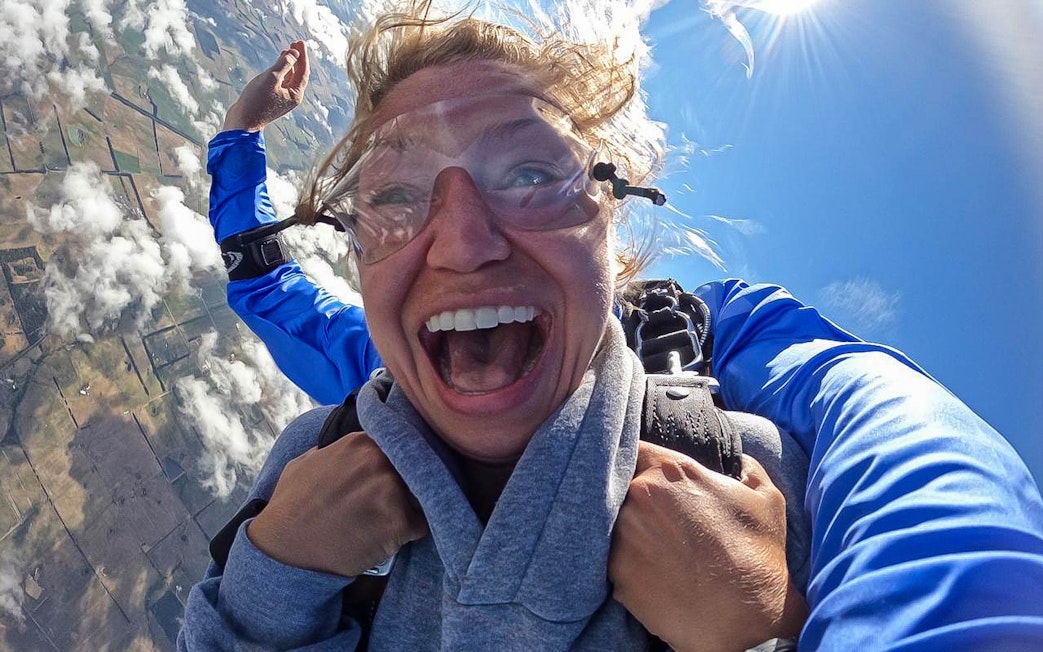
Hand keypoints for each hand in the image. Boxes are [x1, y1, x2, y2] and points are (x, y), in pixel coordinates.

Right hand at [223, 41, 309, 131]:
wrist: (242, 122)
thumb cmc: (255, 101)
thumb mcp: (270, 78)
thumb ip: (284, 64)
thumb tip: (294, 53)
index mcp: (295, 94)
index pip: (303, 71)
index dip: (302, 55)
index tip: (299, 41)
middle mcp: (291, 98)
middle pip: (298, 74)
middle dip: (297, 58)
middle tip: (295, 43)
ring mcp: (281, 100)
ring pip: (289, 78)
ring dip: (289, 64)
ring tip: (286, 51)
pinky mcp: (271, 100)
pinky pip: (280, 83)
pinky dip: (280, 72)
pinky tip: (276, 66)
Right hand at [247, 432, 427, 576]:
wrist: (285, 550)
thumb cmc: (290, 507)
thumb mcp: (304, 463)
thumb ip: (333, 451)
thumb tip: (352, 451)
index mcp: (360, 443)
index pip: (397, 446)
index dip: (397, 462)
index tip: (393, 474)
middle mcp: (379, 460)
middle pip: (413, 468)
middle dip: (407, 483)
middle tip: (393, 501)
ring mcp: (391, 490)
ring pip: (420, 495)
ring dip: (410, 507)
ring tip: (387, 521)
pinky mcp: (398, 522)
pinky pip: (419, 525)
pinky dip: (409, 533)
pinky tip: (390, 538)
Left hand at [610, 444, 806, 651]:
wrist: (746, 618)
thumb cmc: (759, 556)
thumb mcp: (766, 500)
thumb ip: (749, 469)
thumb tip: (740, 462)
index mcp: (670, 472)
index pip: (636, 449)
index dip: (640, 461)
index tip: (645, 472)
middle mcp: (638, 497)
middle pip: (622, 487)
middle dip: (636, 500)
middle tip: (657, 520)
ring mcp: (622, 535)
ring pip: (613, 523)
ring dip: (630, 532)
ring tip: (657, 550)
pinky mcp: (615, 573)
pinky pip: (614, 559)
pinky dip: (629, 564)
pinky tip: (654, 575)